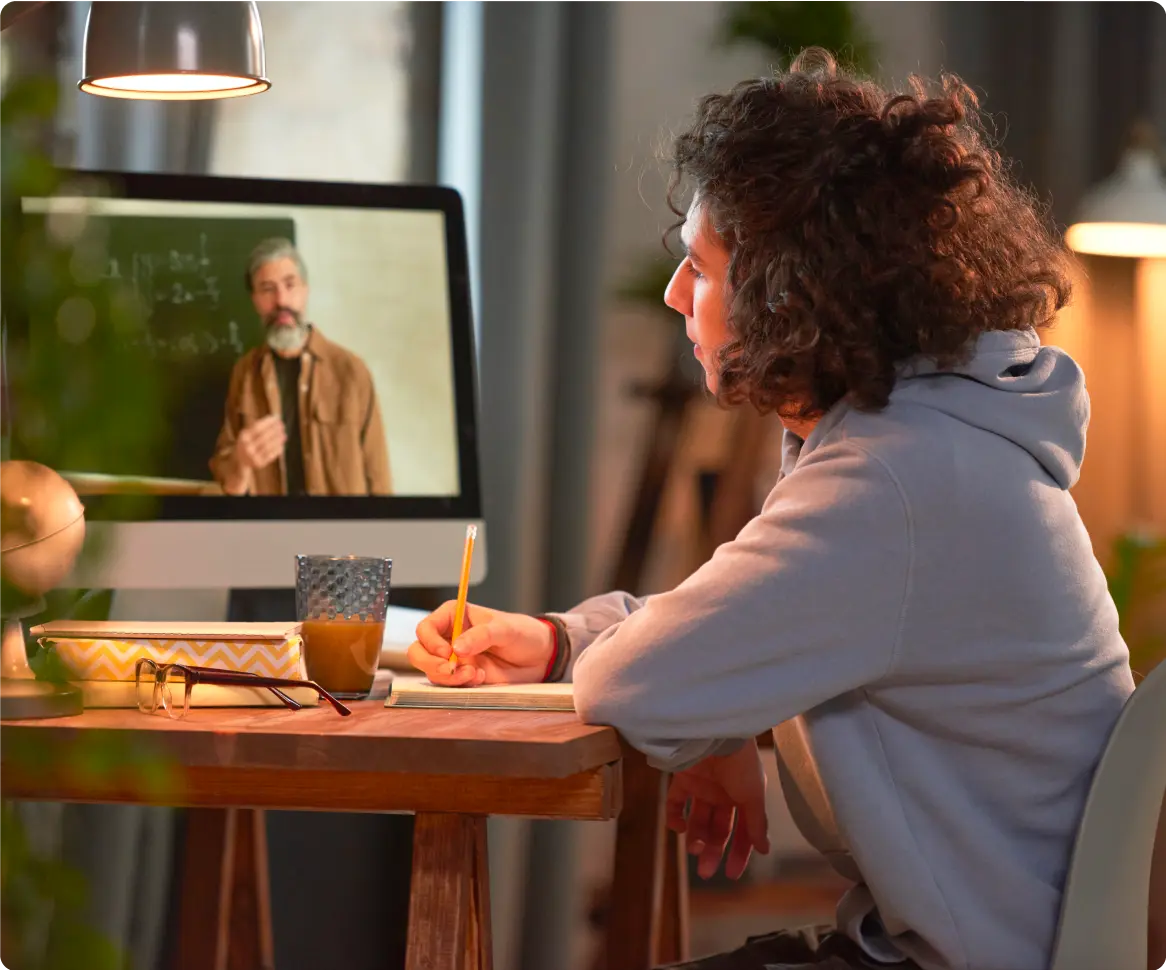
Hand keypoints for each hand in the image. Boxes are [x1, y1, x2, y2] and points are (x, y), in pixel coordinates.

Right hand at [235, 415, 285, 470]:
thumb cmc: (248, 443)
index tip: (277, 417)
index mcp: (244, 437)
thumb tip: (275, 418)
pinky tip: (281, 444)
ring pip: (269, 446)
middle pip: (264, 437)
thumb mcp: (248, 434)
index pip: (257, 427)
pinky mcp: (259, 464)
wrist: (240, 461)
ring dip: (278, 440)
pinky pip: (270, 455)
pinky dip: (277, 449)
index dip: (268, 422)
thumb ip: (259, 426)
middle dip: (275, 430)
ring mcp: (253, 456)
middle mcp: (247, 447)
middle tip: (282, 426)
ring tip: (284, 435)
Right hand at [407, 600, 555, 686]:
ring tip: (475, 675)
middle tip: (451, 670)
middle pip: (419, 652)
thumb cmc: (523, 633)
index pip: (426, 628)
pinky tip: (481, 679)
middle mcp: (448, 637)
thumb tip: (456, 648)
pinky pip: (449, 685)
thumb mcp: (505, 629)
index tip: (446, 652)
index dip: (430, 642)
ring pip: (432, 671)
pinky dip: (460, 685)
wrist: (539, 657)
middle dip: (431, 664)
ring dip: (449, 678)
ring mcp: (454, 659)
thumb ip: (481, 635)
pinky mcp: (463, 676)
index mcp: (454, 616)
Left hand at [666, 739, 769, 880]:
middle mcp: (723, 794)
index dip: (739, 853)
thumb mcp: (754, 795)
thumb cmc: (741, 762)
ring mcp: (702, 786)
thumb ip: (757, 823)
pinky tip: (680, 826)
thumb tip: (765, 850)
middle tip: (705, 872)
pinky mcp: (682, 778)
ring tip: (694, 849)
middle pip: (718, 829)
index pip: (742, 831)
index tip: (732, 874)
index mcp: (744, 797)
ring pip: (697, 820)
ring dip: (695, 838)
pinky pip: (675, 803)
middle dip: (713, 851)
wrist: (716, 733)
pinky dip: (675, 817)